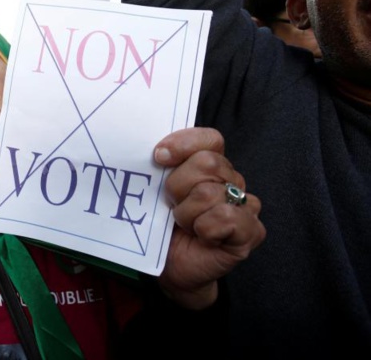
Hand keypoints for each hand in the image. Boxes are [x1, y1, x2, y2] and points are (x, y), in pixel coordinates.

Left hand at [154, 127, 264, 309]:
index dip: (183, 144)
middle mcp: (233, 181)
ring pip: (209, 192)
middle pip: (207, 163)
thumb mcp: (156, 191)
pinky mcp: (252, 231)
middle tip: (172, 206)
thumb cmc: (163, 228)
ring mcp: (246, 206)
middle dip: (178, 187)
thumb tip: (156, 152)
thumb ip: (161, 167)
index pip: (210, 139)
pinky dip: (204, 229)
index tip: (158, 157)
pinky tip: (202, 238)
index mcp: (212, 166)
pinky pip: (224, 217)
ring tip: (185, 226)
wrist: (171, 268)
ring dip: (186, 214)